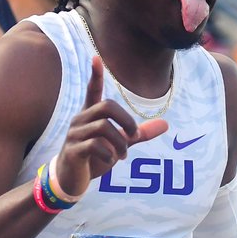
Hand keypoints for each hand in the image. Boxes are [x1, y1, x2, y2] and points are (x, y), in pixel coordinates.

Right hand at [53, 55, 167, 196]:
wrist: (70, 180)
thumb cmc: (94, 157)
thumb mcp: (119, 144)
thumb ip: (139, 134)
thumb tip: (166, 124)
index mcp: (90, 115)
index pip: (92, 90)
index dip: (95, 75)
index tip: (97, 58)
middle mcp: (81, 121)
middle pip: (107, 106)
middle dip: (127, 120)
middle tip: (134, 137)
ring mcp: (75, 135)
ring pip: (103, 127)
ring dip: (120, 142)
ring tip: (123, 155)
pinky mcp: (73, 150)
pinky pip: (94, 145)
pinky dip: (109, 153)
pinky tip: (111, 160)